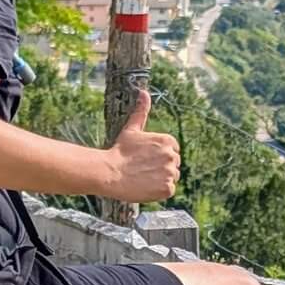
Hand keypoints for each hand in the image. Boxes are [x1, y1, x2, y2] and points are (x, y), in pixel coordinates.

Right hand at [105, 87, 180, 203]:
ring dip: (160, 179)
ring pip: (171, 178)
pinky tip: (145, 186)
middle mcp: (172, 155)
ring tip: (143, 177)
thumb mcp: (132, 129)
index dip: (158, 156)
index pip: (172, 151)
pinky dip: (158, 191)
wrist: (110, 172)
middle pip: (173, 165)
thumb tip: (144, 92)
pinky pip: (168, 191)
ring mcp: (171, 172)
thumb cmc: (120, 151)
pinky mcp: (167, 188)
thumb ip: (141, 111)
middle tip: (143, 169)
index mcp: (168, 140)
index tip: (146, 159)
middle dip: (160, 168)